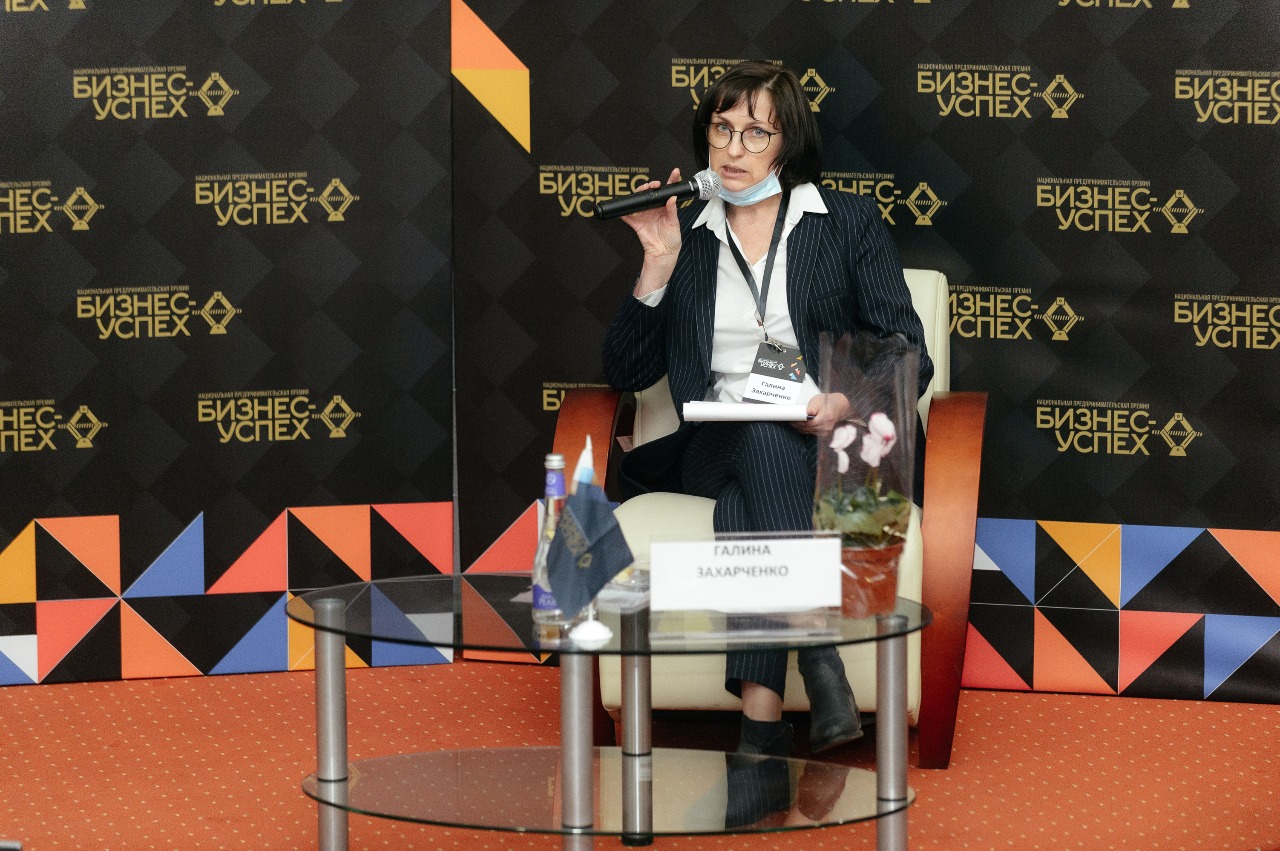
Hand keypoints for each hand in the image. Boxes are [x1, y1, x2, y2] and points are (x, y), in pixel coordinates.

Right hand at [623, 168, 683, 295]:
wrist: (663, 253)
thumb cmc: (672, 239)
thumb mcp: (675, 223)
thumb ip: (672, 210)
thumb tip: (672, 198)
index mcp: (666, 207)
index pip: (668, 191)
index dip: (671, 180)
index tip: (675, 173)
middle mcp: (655, 209)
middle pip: (651, 193)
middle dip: (651, 185)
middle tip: (654, 184)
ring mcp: (645, 215)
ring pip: (640, 200)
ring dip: (640, 193)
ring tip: (643, 190)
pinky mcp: (637, 223)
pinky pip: (628, 216)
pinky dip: (624, 211)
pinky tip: (624, 207)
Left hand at [793, 393, 851, 438]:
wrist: (838, 407)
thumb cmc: (828, 402)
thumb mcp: (819, 401)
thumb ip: (812, 407)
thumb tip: (806, 413)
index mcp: (826, 418)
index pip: (808, 423)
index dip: (798, 422)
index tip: (791, 418)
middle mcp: (826, 427)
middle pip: (807, 428)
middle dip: (796, 424)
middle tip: (789, 419)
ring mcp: (825, 432)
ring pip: (808, 431)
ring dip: (799, 427)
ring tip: (793, 421)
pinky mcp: (823, 434)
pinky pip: (810, 433)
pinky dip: (804, 429)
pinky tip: (799, 425)